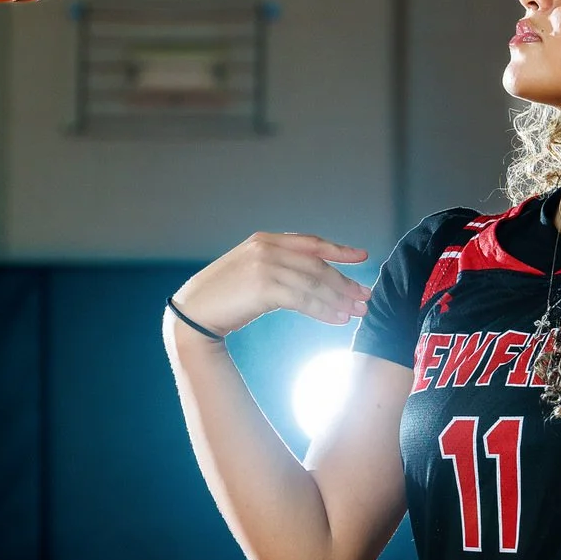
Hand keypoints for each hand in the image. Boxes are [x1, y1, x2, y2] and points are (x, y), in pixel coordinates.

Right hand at [167, 232, 371, 338]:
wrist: (195, 311)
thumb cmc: (224, 296)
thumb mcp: (251, 270)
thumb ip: (277, 266)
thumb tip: (310, 278)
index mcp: (266, 240)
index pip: (311, 242)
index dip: (339, 250)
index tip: (362, 257)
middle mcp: (267, 248)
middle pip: (317, 265)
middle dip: (345, 282)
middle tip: (365, 296)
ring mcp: (265, 266)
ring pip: (314, 284)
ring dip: (339, 300)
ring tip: (358, 312)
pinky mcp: (264, 287)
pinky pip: (303, 300)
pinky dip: (324, 311)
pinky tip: (338, 320)